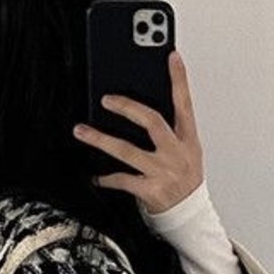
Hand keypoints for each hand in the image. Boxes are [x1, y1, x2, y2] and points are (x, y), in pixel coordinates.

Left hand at [71, 49, 204, 214]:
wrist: (191, 217)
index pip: (185, 104)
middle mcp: (176, 154)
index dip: (179, 80)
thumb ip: (171, 132)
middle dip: (127, 107)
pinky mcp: (151, 191)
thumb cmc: (186, 183)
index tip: (172, 56)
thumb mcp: (188, 153)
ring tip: (81, 131)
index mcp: (188, 141)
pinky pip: (122, 179)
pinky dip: (106, 177)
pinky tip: (95, 174)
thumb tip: (142, 109)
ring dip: (100, 139)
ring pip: (127, 150)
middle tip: (106, 99)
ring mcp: (163, 172)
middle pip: (152, 122)